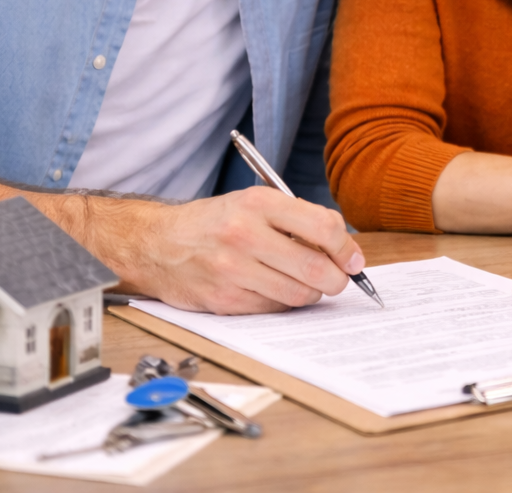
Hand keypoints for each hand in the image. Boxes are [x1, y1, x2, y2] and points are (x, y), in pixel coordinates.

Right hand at [105, 187, 366, 314]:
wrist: (158, 244)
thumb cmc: (215, 223)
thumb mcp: (254, 203)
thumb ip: (297, 220)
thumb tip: (344, 249)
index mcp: (259, 203)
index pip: (323, 227)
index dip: (347, 249)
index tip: (354, 260)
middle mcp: (245, 234)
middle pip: (315, 267)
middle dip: (337, 279)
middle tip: (338, 279)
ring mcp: (233, 270)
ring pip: (298, 293)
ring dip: (311, 292)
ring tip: (302, 281)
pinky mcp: (224, 300)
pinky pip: (274, 308)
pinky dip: (283, 302)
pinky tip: (273, 289)